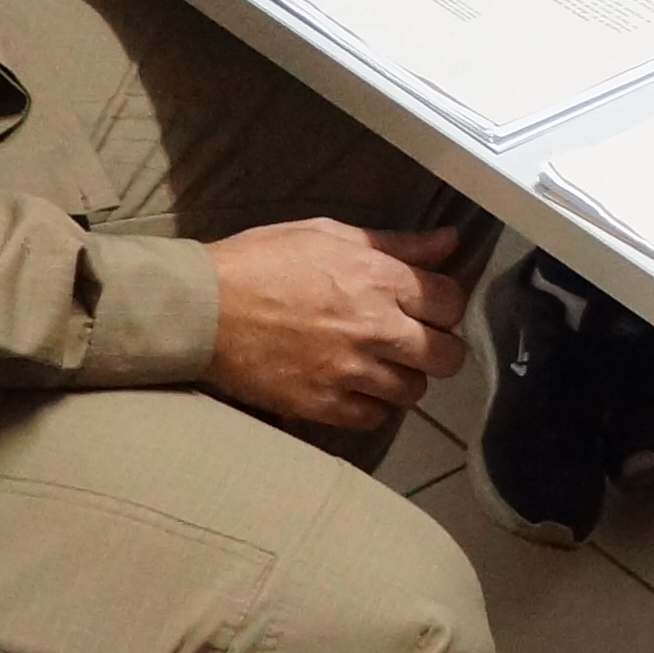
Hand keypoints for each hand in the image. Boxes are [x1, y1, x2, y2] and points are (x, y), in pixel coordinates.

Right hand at [202, 220, 464, 431]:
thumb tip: (448, 241)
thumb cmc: (260, 262)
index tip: (430, 307)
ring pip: (414, 391)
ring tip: (382, 365)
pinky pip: (374, 418)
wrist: (201, 309)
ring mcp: (350, 372)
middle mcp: (374, 328)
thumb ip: (395, 243)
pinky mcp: (323, 405)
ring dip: (405, 379)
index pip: (451, 302)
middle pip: (446, 356)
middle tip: (416, 342)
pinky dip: (372, 406)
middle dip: (439, 348)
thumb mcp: (328, 234)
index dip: (446, 305)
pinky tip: (355, 388)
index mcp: (379, 279)